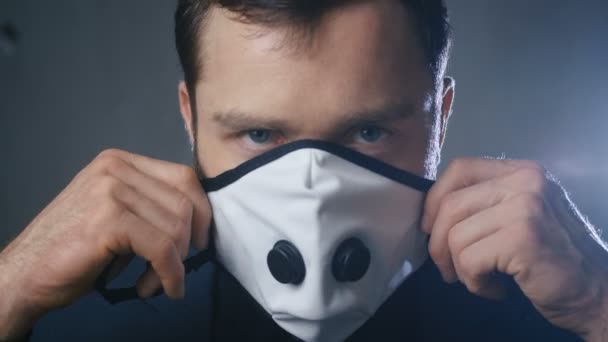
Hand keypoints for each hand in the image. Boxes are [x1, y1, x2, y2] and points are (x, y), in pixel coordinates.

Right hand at [0, 149, 210, 338]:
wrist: (24, 273)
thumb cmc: (72, 249)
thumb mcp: (115, 213)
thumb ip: (149, 205)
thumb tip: (198, 222)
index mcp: (119, 162)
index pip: (184, 177)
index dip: (201, 212)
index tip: (200, 241)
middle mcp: (116, 169)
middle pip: (184, 203)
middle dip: (187, 243)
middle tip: (172, 269)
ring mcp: (111, 192)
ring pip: (177, 228)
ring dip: (173, 265)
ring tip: (152, 281)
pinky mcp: (109, 221)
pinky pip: (162, 249)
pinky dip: (169, 274)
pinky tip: (155, 287)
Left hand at [422, 158, 607, 340]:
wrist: (595, 293)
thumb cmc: (550, 257)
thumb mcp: (518, 216)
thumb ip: (485, 203)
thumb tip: (431, 211)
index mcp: (521, 171)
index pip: (460, 168)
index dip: (434, 199)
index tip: (430, 228)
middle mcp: (525, 180)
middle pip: (450, 204)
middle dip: (438, 244)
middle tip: (449, 270)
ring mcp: (526, 206)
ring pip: (455, 235)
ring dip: (459, 268)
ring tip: (480, 280)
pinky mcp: (522, 237)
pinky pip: (469, 259)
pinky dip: (474, 283)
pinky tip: (495, 289)